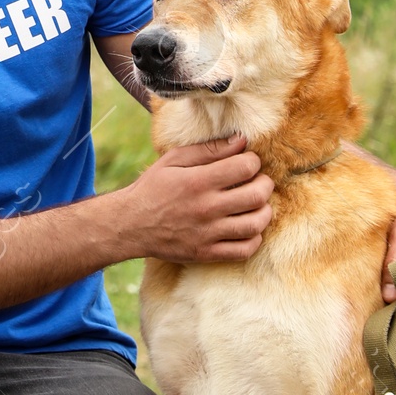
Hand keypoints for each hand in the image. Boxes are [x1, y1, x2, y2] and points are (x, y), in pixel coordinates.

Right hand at [122, 135, 273, 264]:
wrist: (130, 225)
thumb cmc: (153, 187)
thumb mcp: (174, 160)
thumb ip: (209, 150)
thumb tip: (241, 141)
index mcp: (198, 181)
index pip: (245, 167)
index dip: (253, 161)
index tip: (247, 162)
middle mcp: (206, 208)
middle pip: (257, 195)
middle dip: (265, 184)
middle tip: (259, 181)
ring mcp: (208, 233)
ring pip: (256, 224)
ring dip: (265, 211)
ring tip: (258, 204)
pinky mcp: (207, 253)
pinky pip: (244, 250)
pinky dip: (255, 238)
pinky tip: (249, 228)